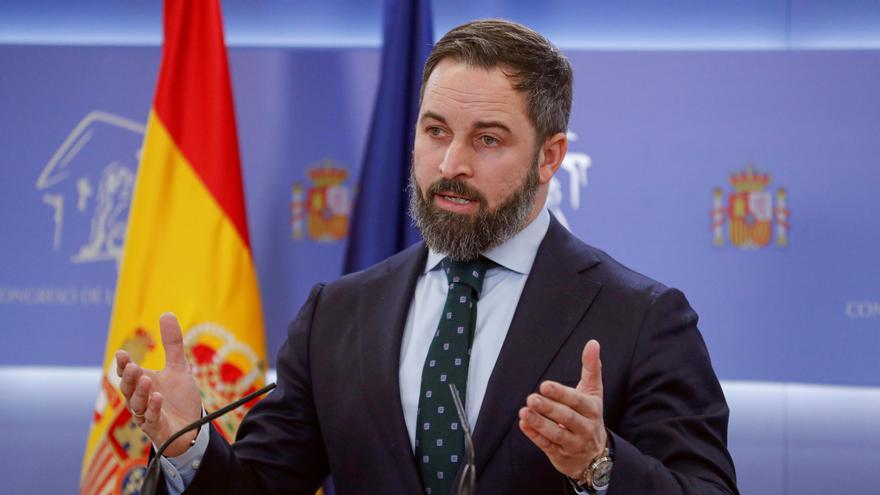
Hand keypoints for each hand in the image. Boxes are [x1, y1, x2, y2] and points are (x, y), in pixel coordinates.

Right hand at [116, 313, 202, 456]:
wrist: (192, 426)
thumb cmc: (179, 398)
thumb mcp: (179, 367)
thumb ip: (172, 343)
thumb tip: (166, 313)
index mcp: (142, 383)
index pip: (128, 373)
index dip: (123, 364)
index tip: (122, 353)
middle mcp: (140, 399)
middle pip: (128, 388)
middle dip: (129, 378)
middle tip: (132, 366)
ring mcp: (147, 415)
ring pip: (137, 404)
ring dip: (141, 392)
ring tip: (147, 380)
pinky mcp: (158, 428)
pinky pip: (152, 419)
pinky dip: (154, 408)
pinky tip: (158, 397)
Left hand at [518, 339, 606, 478]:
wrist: (595, 455)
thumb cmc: (590, 416)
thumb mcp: (593, 392)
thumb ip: (592, 368)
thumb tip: (593, 343)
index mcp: (592, 409)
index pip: (577, 401)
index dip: (561, 393)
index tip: (545, 385)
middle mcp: (585, 428)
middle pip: (567, 417)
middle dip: (549, 408)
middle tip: (531, 398)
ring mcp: (573, 443)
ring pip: (556, 434)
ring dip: (539, 423)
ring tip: (524, 412)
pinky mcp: (560, 455)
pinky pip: (546, 446)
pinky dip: (534, 435)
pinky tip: (523, 424)